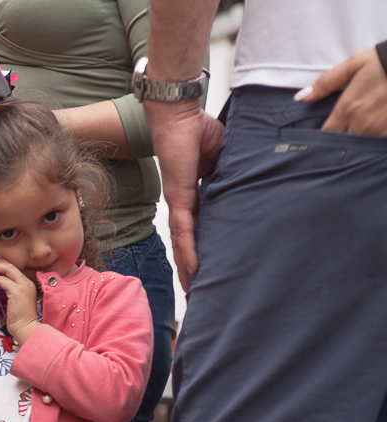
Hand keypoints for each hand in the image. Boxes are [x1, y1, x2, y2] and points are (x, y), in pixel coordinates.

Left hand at [0, 258, 40, 343]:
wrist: (25, 328)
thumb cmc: (18, 319)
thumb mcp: (13, 301)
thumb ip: (7, 292)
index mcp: (26, 283)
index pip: (12, 268)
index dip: (0, 263)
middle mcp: (26, 282)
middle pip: (9, 265)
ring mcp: (23, 286)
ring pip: (6, 269)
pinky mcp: (17, 291)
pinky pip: (2, 280)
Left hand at [145, 101, 223, 287]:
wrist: (179, 117)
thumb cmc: (198, 131)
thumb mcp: (225, 157)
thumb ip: (234, 173)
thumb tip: (254, 181)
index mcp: (199, 195)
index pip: (203, 229)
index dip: (208, 249)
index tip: (215, 268)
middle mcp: (187, 204)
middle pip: (191, 244)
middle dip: (194, 269)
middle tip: (200, 293)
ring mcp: (181, 203)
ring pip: (185, 243)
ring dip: (188, 269)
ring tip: (194, 292)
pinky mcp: (179, 197)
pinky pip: (184, 229)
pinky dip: (189, 249)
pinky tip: (193, 270)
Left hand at [296, 47, 386, 136]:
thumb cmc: (386, 61)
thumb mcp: (355, 64)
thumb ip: (327, 82)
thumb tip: (302, 97)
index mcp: (349, 108)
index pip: (327, 133)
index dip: (323, 135)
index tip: (324, 134)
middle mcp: (363, 123)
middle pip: (342, 142)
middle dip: (340, 140)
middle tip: (341, 135)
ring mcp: (381, 130)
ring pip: (362, 145)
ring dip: (359, 141)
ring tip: (361, 130)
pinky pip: (379, 143)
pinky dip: (376, 138)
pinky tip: (377, 128)